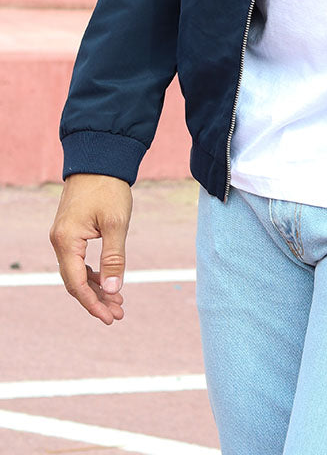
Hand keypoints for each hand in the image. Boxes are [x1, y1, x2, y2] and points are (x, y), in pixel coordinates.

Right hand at [49, 173, 132, 325]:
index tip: (110, 317)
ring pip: (77, 272)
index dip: (93, 303)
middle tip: (118, 313)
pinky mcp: (71, 230)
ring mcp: (64, 236)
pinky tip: (108, 280)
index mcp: (66, 241)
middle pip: (75, 282)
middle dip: (96, 299)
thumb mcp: (116, 224)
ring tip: (117, 302)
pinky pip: (78, 260)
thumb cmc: (108, 187)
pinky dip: (93, 273)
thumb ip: (114, 258)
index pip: (76, 283)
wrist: (99, 157)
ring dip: (96, 287)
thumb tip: (114, 290)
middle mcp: (60, 241)